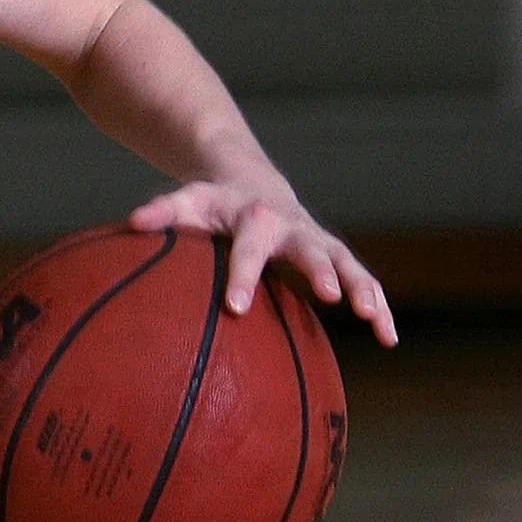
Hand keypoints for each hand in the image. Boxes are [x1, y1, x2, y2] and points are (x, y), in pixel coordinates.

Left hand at [129, 181, 397, 346]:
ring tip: (374, 321)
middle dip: (321, 270)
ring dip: (364, 290)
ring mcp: (319, 242)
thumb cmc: (213, 202)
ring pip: (349, 264)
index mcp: (255, 219)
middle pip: (311, 248)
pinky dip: (379, 307)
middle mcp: (294, 227)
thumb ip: (163, 212)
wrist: (252, 183)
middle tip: (330, 295)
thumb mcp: (188, 202)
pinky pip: (363, 281)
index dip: (243, 276)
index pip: (248, 249)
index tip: (236, 307)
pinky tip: (389, 339)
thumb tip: (132, 223)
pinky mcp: (334, 257)